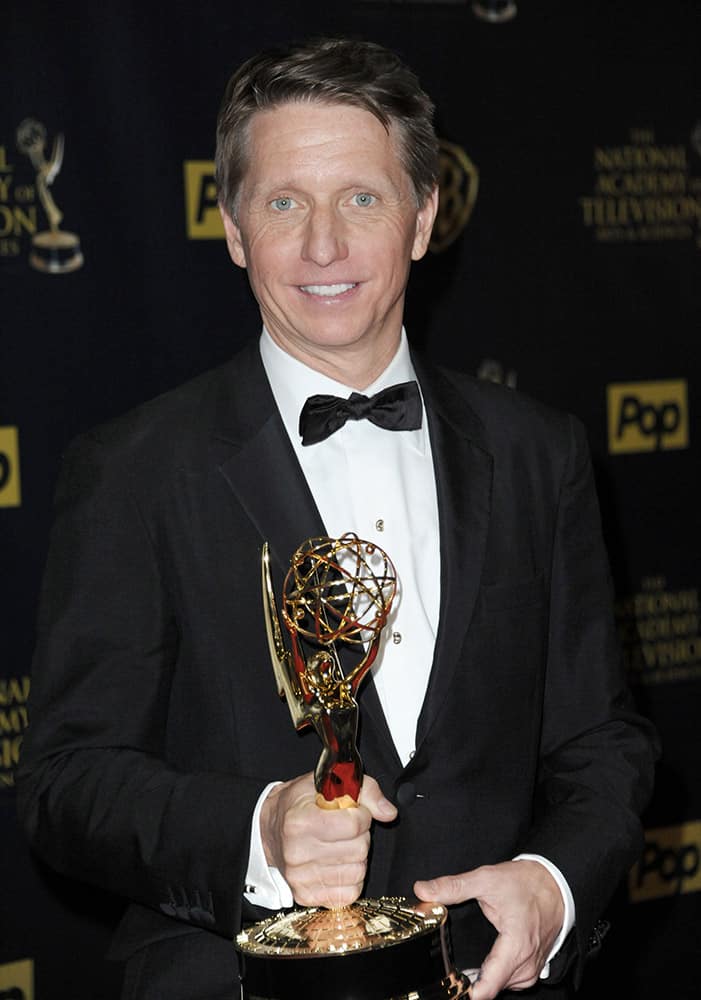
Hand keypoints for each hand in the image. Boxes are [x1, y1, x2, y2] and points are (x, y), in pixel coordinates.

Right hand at [260, 772, 396, 907]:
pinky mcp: (306, 896)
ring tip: (341, 845)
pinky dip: (351, 878)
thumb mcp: (326, 783)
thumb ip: (365, 790)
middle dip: (360, 836)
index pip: (354, 824)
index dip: (362, 814)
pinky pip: (350, 893)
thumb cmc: (299, 804)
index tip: (353, 811)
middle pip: (359, 849)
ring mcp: (301, 878)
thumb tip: (389, 813)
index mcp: (300, 821)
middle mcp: (297, 852)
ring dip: (357, 857)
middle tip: (345, 828)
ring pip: (358, 872)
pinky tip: (339, 863)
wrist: (268, 831)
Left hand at [414, 860, 563, 997]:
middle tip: (448, 968)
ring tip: (463, 966)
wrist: (556, 884)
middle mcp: (526, 965)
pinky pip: (509, 982)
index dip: (465, 991)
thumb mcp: (486, 879)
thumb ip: (453, 887)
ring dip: (482, 979)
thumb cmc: (526, 883)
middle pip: (490, 989)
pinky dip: (495, 975)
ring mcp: (531, 970)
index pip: (488, 989)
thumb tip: (423, 890)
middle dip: (467, 981)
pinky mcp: (532, 969)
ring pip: (499, 987)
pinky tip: (484, 962)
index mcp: (516, 946)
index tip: (447, 984)